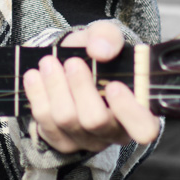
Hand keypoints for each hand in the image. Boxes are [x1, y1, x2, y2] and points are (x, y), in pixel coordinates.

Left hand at [25, 20, 159, 153]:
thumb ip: (108, 37)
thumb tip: (100, 50)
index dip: (129, 111)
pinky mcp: (63, 141)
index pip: (144, 128)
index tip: (113, 86)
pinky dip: (38, 95)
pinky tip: (34, 76)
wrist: (72, 64)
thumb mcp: (106, 37)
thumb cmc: (98, 56)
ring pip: (66, 119)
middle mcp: (115, 131)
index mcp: (138, 110)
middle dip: (80, 88)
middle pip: (95, 121)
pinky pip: (45, 122)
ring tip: (48, 63)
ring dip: (55, 87)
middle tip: (72, 63)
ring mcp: (88, 140)